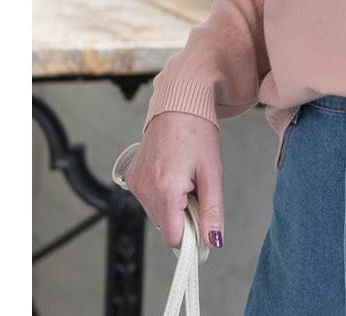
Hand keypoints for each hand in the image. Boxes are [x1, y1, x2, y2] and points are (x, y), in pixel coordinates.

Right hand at [124, 111, 224, 250]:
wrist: (179, 104)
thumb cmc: (197, 131)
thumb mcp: (212, 172)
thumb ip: (212, 211)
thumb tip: (213, 241)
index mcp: (165, 189)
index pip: (173, 238)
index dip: (191, 236)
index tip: (203, 225)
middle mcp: (145, 189)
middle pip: (166, 226)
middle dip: (184, 216)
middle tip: (197, 188)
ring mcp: (136, 183)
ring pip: (158, 214)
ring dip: (174, 205)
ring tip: (186, 177)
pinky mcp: (132, 178)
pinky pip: (149, 199)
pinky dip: (163, 194)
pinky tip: (173, 173)